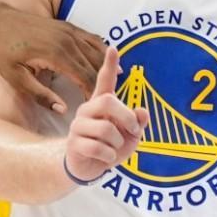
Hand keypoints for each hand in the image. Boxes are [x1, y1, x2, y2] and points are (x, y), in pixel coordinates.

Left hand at [0, 3, 106, 111]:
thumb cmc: (2, 51)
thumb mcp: (15, 78)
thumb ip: (40, 95)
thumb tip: (63, 109)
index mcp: (56, 54)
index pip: (86, 78)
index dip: (94, 94)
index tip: (95, 108)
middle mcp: (67, 40)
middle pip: (96, 66)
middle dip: (103, 84)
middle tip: (106, 101)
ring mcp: (69, 31)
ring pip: (98, 52)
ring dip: (106, 69)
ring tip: (111, 86)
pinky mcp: (68, 26)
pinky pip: (93, 39)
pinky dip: (103, 52)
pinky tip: (109, 64)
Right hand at [64, 47, 149, 181]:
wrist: (88, 168)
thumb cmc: (110, 147)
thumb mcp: (130, 136)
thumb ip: (137, 123)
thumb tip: (142, 111)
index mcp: (101, 104)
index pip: (104, 80)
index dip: (109, 65)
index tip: (113, 47)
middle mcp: (87, 110)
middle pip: (108, 101)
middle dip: (127, 118)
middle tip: (134, 131)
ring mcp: (78, 125)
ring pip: (106, 129)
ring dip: (118, 144)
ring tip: (113, 149)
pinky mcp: (74, 143)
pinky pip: (99, 148)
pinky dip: (109, 157)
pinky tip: (106, 158)